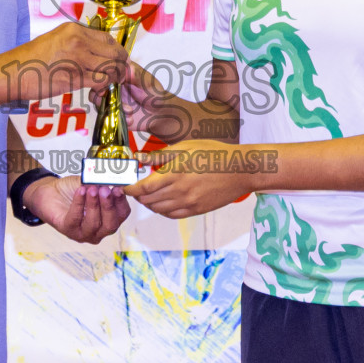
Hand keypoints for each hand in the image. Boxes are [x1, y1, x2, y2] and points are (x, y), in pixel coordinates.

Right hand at [1, 23, 128, 102]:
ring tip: (109, 84)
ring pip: (111, 67)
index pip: (107, 38)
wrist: (14, 73)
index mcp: (74, 30)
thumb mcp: (55, 40)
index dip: (117, 50)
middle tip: (119, 74)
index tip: (118, 60)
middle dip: (121, 65)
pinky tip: (98, 90)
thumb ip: (75, 43)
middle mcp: (78, 41)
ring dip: (114, 77)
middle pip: (114, 52)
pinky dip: (104, 87)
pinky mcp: (75, 77)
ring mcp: (77, 59)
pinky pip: (101, 81)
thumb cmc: (30, 60)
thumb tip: (94, 51)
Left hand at [23, 174, 131, 243]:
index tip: (118, 188)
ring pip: (93, 223)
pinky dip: (79, 203)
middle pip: (110, 224)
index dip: (121, 202)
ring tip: (91, 189)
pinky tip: (80, 191)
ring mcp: (83, 233)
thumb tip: (110, 178)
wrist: (50, 192)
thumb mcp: (91, 183)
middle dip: (109, 206)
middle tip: (105, 190)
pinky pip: (75, 218)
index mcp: (108, 219)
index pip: (122, 215)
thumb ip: (101, 182)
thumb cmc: (72, 190)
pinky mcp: (67, 229)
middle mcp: (98, 231)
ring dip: (93, 204)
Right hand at [91, 61, 193, 141]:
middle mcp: (112, 84)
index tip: (113, 86)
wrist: (159, 114)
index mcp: (120, 73)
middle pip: (96, 86)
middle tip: (120, 102)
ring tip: (130, 111)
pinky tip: (130, 119)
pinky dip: (116, 118)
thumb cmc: (155, 95)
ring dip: (112, 108)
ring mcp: (110, 98)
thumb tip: (128, 66)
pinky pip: (105, 114)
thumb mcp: (148, 84)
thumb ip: (137, 76)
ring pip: (97, 101)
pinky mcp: (110, 111)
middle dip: (106, 96)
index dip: (104, 78)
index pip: (104, 71)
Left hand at [124, 140, 263, 218]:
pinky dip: (162, 210)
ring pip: (158, 209)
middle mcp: (179, 192)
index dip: (129, 189)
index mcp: (174, 174)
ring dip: (149, 203)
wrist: (240, 170)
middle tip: (135, 186)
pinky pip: (171, 215)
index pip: (142, 188)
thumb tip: (137, 157)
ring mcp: (188, 204)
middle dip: (137, 194)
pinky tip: (163, 201)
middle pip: (147, 200)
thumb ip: (159, 155)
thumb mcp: (185, 147)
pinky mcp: (196, 210)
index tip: (123, 185)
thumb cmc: (214, 153)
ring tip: (148, 193)